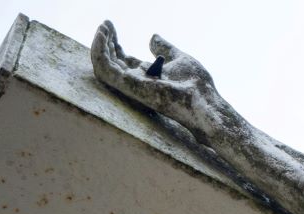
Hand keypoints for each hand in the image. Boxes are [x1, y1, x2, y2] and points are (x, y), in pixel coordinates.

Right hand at [91, 21, 220, 132]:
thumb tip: (152, 36)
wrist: (204, 99)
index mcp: (147, 77)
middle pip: (112, 62)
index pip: (123, 60)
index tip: (111, 26)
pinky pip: (106, 69)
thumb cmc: (197, 85)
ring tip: (102, 27)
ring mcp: (131, 85)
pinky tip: (102, 35)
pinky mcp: (128, 86)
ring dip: (99, 46)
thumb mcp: (178, 59)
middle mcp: (136, 82)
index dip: (114, 43)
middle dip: (105, 42)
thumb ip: (164, 49)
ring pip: (104, 66)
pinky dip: (99, 52)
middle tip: (105, 24)